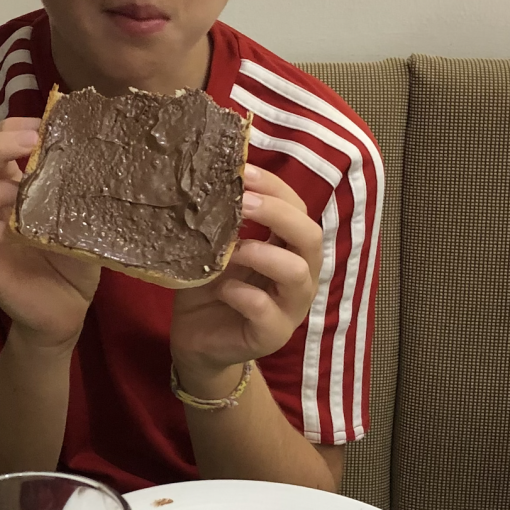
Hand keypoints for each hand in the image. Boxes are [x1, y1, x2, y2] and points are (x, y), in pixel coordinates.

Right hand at [0, 117, 99, 347]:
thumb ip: (75, 183)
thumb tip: (90, 144)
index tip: (42, 124)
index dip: (10, 127)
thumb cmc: (73, 255)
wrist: (70, 306)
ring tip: (17, 191)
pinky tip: (5, 230)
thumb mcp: (79, 213)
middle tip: (30, 142)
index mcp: (9, 184)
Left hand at [169, 164, 321, 393]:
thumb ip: (223, 220)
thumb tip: (211, 177)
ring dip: (262, 253)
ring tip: (231, 250)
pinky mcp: (272, 335)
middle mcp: (299, 274)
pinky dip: (243, 294)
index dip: (275, 187)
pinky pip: (267, 310)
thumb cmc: (210, 286)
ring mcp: (290, 307)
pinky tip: (222, 289)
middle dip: (277, 213)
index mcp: (288, 248)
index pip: (298, 208)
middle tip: (242, 202)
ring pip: (297, 272)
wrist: (198, 340)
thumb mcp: (215, 247)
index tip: (242, 169)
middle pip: (311, 236)